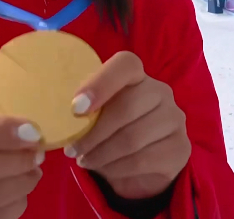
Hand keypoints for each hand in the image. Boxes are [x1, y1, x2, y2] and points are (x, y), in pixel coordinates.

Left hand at [64, 51, 190, 199]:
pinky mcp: (180, 147)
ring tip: (84, 160)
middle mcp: (160, 91)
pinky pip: (143, 160)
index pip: (125, 65)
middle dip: (93, 133)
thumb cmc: (109, 130)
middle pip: (127, 107)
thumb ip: (82, 108)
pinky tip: (104, 169)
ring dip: (101, 154)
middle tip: (72, 149)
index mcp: (136, 74)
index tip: (76, 107)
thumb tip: (53, 115)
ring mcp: (174, 119)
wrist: (141, 164)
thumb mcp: (94, 114)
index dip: (100, 83)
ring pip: (133, 138)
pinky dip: (116, 168)